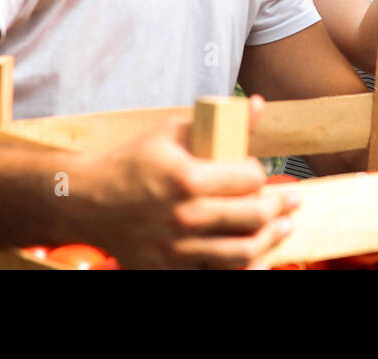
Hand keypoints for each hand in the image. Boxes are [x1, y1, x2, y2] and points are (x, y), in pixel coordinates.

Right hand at [83, 94, 298, 269]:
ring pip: (243, 251)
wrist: (85, 201)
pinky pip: (217, 272)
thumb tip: (259, 105)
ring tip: (282, 228)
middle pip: (254, 216)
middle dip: (280, 207)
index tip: (258, 172)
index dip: (260, 173)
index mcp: (187, 178)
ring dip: (271, 239)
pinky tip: (258, 257)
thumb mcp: (171, 132)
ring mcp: (177, 247)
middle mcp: (185, 216)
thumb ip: (220, 122)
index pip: (250, 178)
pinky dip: (243, 266)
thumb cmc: (131, 162)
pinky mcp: (169, 268)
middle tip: (292, 201)